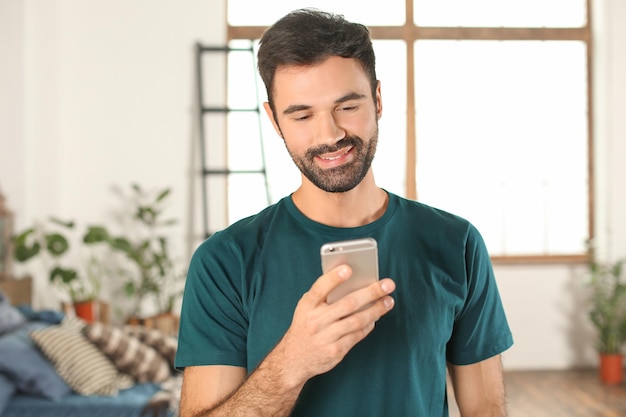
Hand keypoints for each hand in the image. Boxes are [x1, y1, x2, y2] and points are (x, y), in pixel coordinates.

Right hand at [267, 265, 395, 388]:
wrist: (294, 359)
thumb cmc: (306, 325)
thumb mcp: (307, 308)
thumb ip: (324, 296)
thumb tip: (356, 282)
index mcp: (307, 306)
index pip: (320, 288)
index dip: (333, 278)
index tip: (349, 268)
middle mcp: (315, 321)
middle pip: (347, 304)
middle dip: (371, 292)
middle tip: (388, 285)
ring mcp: (325, 337)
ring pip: (357, 320)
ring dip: (376, 310)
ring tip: (388, 301)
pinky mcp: (335, 351)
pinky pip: (357, 335)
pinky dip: (368, 325)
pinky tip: (375, 318)